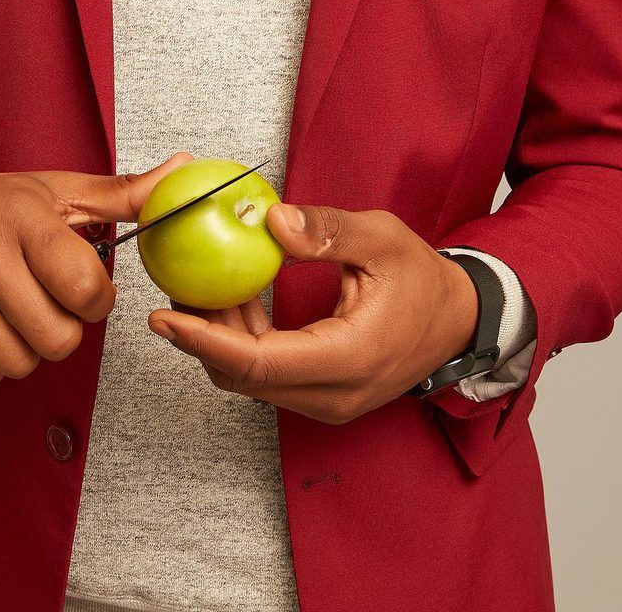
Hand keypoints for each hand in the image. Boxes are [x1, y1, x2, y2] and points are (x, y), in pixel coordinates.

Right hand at [0, 151, 193, 386]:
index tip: (86, 287)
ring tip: (20, 313)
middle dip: (65, 329)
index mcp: (23, 219)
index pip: (84, 288)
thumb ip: (123, 193)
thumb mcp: (56, 189)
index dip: (98, 300)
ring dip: (30, 348)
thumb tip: (182, 171)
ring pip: (20, 363)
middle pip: (56, 338)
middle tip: (52, 303)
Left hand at [147, 202, 477, 424]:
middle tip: (173, 289)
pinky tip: (235, 300)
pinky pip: (267, 376)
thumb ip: (328, 230)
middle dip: (201, 336)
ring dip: (220, 338)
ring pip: (251, 380)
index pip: (259, 363)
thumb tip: (272, 220)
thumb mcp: (382, 239)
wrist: (459, 321)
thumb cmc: (423, 279)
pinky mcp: (323, 395)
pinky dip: (242, 342)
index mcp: (350, 359)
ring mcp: (328, 401)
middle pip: (244, 377)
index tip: (163, 317)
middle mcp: (334, 394)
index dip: (204, 340)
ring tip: (201, 287)